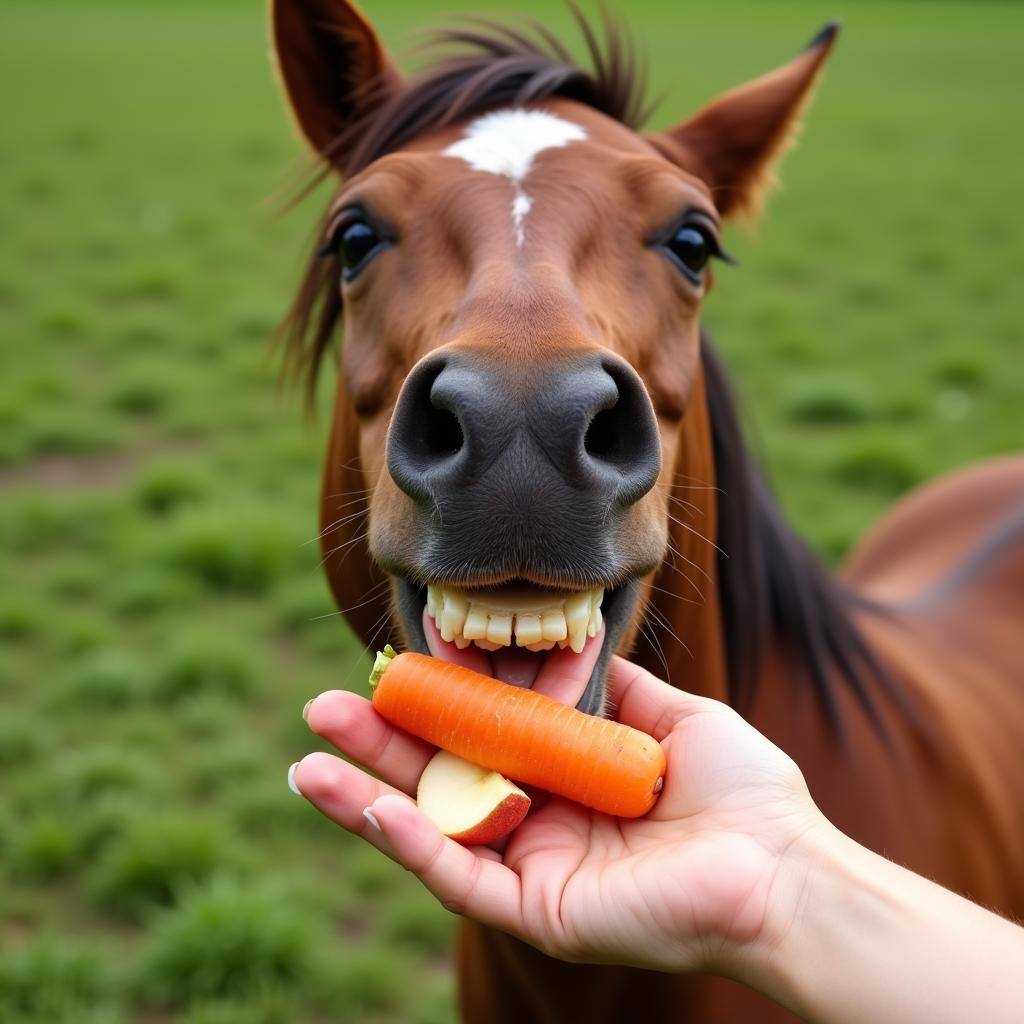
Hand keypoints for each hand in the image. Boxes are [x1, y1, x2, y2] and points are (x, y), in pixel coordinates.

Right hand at [292, 656, 824, 975]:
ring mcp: (532, 867)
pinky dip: (400, 834)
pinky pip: (454, 870)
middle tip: (324, 704)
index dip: (443, 699)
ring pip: (432, 827)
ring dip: (365, 791)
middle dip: (382, 743)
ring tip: (309, 750)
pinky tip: (354, 797)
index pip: (485, 736)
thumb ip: (611, 685)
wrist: (785, 866)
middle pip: (443, 779)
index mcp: (567, 778)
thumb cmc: (741, 792)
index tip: (408, 657)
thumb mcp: (670, 716)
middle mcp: (541, 822)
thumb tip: (565, 646)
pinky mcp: (534, 908)